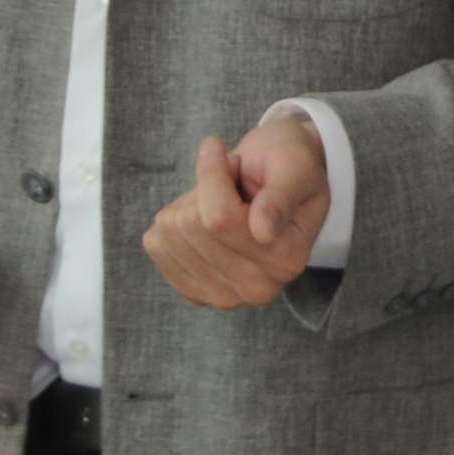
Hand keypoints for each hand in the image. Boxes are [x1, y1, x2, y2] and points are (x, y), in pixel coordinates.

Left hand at [141, 116, 330, 310]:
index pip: (220, 217)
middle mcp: (258, 288)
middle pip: (192, 225)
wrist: (281, 178)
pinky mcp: (194, 292)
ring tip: (222, 198)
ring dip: (190, 203)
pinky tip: (202, 216)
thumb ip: (282, 197)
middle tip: (232, 183)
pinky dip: (173, 217)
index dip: (215, 173)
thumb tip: (262, 231)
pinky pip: (156, 245)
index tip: (233, 158)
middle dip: (204, 189)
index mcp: (286, 260)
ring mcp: (224, 296)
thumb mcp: (297, 166)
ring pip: (171, 232)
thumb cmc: (289, 167)